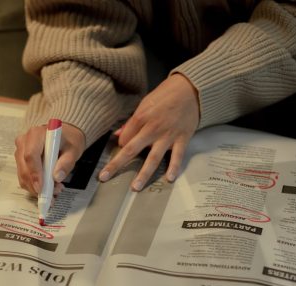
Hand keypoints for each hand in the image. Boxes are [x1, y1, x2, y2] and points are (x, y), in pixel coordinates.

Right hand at [14, 122, 85, 196]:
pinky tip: (48, 187)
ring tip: (55, 190)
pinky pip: (24, 177)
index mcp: (36, 135)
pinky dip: (34, 186)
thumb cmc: (68, 141)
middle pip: (24, 168)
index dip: (34, 173)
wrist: (63, 137)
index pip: (31, 155)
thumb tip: (57, 177)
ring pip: (23, 175)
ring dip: (36, 188)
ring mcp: (20, 152)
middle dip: (37, 185)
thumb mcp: (73, 150)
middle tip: (53, 194)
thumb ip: (66, 163)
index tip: (41, 188)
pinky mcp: (20, 161)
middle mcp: (24, 142)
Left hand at [99, 73, 198, 190]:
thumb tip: (118, 135)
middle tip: (105, 177)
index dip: (121, 145)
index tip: (123, 147)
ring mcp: (167, 136)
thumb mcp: (145, 104)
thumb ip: (132, 122)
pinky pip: (177, 156)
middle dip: (116, 164)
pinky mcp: (182, 139)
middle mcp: (152, 129)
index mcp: (141, 118)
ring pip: (153, 158)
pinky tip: (169, 179)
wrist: (190, 89)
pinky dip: (173, 168)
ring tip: (135, 187)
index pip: (124, 139)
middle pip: (131, 150)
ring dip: (143, 174)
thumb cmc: (165, 96)